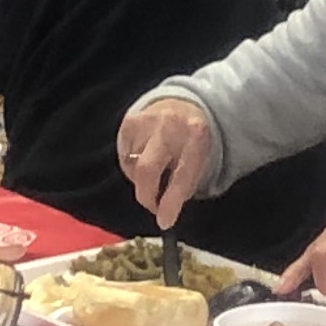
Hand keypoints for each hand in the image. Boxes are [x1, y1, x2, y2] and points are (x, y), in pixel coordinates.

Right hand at [115, 99, 217, 227]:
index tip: (164, 222)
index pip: (181, 175)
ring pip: (133, 167)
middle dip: (147, 196)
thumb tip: (164, 214)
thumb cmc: (192, 141)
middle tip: (154, 207)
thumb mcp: (200, 159)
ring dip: (142, 180)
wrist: (181, 103)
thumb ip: (185, 183)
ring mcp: (146, 122)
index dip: (171, 202)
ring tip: (156, 173)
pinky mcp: (128, 122)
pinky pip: (124, 158)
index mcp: (196, 135)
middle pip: (147, 170)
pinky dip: (132, 167)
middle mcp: (169, 125)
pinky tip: (145, 158)